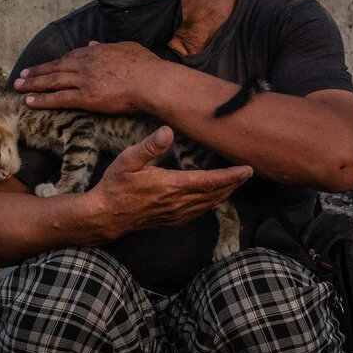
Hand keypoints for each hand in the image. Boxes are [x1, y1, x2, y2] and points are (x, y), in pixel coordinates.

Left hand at [14, 42, 165, 113]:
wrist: (151, 81)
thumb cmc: (145, 66)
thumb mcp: (125, 48)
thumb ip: (107, 46)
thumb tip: (93, 43)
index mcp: (95, 52)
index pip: (69, 57)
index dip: (54, 63)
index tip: (44, 66)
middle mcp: (85, 64)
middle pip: (55, 67)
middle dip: (36, 72)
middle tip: (21, 76)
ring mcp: (84, 80)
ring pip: (52, 82)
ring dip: (33, 84)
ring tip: (18, 87)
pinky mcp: (86, 97)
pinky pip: (59, 98)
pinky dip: (42, 100)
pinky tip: (30, 102)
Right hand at [87, 126, 249, 236]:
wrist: (104, 215)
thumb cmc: (115, 185)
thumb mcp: (128, 160)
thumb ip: (149, 146)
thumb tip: (167, 131)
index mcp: (172, 186)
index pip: (209, 180)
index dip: (231, 175)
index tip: (247, 169)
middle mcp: (178, 203)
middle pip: (214, 193)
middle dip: (233, 183)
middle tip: (248, 173)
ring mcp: (175, 214)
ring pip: (208, 204)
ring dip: (224, 194)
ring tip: (236, 183)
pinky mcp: (171, 220)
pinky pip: (198, 213)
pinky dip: (211, 204)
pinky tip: (213, 199)